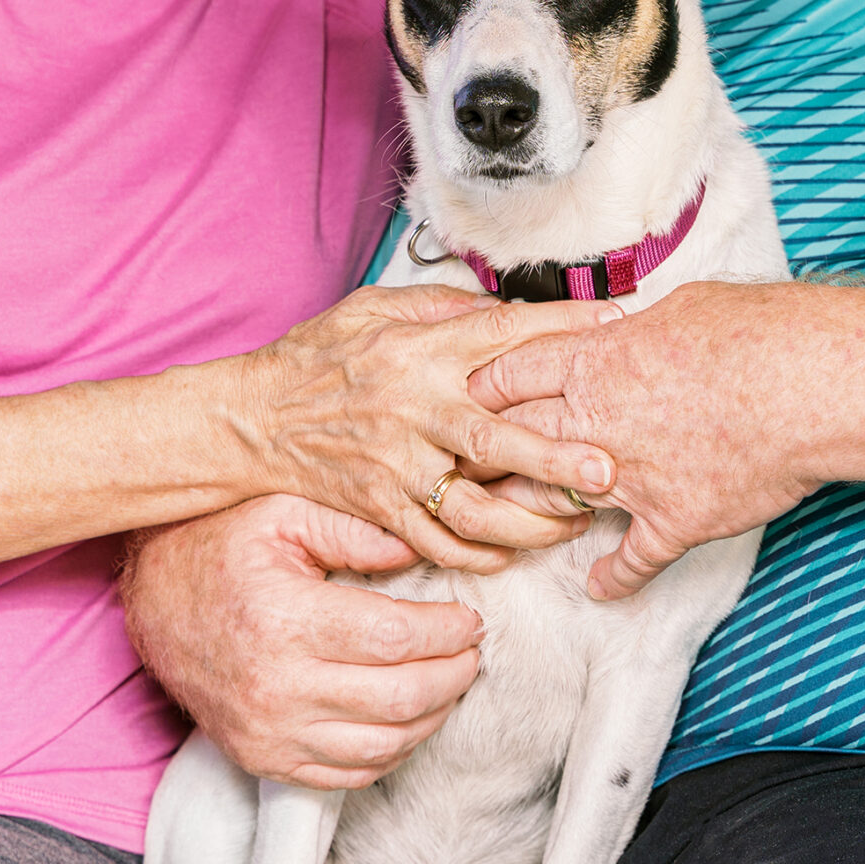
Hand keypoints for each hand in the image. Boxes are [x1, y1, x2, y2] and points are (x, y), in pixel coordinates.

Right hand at [121, 495, 484, 788]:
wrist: (152, 603)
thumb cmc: (220, 547)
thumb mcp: (281, 513)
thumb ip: (354, 529)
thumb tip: (420, 549)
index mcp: (285, 619)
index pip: (395, 638)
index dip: (448, 631)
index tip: (471, 618)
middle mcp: (276, 686)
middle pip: (400, 698)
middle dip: (454, 675)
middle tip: (473, 651)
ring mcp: (269, 732)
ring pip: (382, 745)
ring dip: (433, 717)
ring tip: (451, 682)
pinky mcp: (263, 758)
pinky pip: (348, 775)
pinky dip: (392, 752)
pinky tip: (410, 718)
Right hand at [237, 282, 617, 573]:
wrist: (251, 419)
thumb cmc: (318, 358)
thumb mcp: (374, 309)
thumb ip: (442, 309)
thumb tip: (505, 310)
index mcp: (419, 351)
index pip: (501, 335)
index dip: (560, 327)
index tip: (613, 325)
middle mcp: (413, 409)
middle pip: (494, 438)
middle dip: (554, 458)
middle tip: (607, 469)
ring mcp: (395, 464)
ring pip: (471, 506)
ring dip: (528, 522)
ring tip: (575, 524)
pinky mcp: (379, 507)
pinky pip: (435, 542)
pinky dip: (477, 554)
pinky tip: (513, 552)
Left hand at [464, 283, 812, 599]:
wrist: (803, 384)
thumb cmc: (750, 332)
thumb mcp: (677, 309)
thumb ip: (632, 331)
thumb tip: (623, 331)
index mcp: (591, 363)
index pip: (508, 377)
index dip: (481, 389)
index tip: (466, 399)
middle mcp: (595, 423)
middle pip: (513, 442)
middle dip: (484, 453)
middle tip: (464, 464)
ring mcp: (629, 479)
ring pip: (553, 504)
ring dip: (529, 515)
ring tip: (511, 525)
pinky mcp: (672, 520)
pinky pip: (632, 559)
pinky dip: (616, 577)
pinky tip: (602, 587)